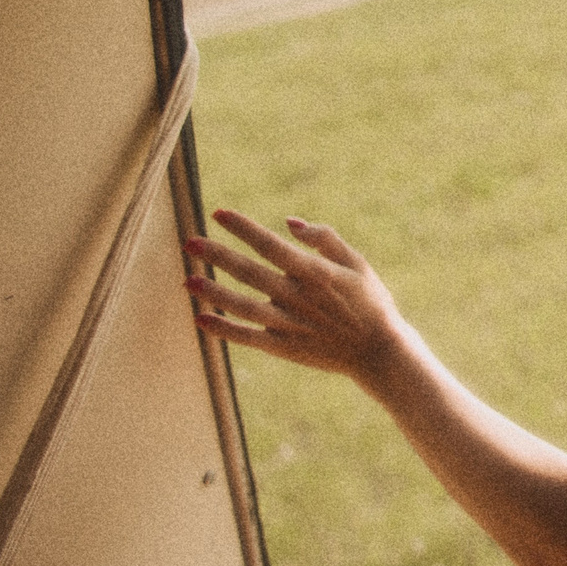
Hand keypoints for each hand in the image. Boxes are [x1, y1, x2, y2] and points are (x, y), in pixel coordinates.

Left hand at [185, 207, 408, 384]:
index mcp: (315, 272)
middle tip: (189, 242)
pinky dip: (224, 329)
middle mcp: (297, 297)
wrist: (378, 352)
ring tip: (187, 280)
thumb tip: (289, 222)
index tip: (219, 213)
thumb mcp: (358, 264)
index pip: (271, 245)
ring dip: (214, 293)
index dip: (244, 228)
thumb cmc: (370, 302)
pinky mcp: (283, 347)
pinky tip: (201, 319)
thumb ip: (326, 240)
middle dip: (218, 256)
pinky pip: (248, 337)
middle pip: (250, 273)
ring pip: (243, 306)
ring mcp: (288, 324)